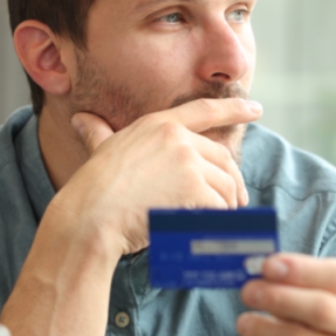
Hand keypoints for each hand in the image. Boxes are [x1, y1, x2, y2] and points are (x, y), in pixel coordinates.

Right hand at [61, 97, 261, 254]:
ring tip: (219, 219)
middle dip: (233, 181)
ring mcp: (186, 161)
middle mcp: (176, 137)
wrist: (90, 216)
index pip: (204, 111)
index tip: (256, 110)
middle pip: (222, 158)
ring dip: (226, 204)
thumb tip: (79, 120)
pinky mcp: (193, 188)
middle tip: (237, 201)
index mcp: (158, 124)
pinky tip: (211, 227)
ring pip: (224, 183)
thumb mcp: (100, 150)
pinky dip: (219, 218)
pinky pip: (220, 204)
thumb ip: (97, 133)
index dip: (234, 109)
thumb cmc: (91, 189)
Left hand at [237, 253, 335, 335]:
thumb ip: (292, 278)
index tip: (266, 265)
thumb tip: (257, 269)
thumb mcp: (313, 293)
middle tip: (247, 292)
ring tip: (244, 322)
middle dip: (278, 298)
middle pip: (321, 310)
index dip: (300, 269)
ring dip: (262, 329)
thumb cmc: (316, 320)